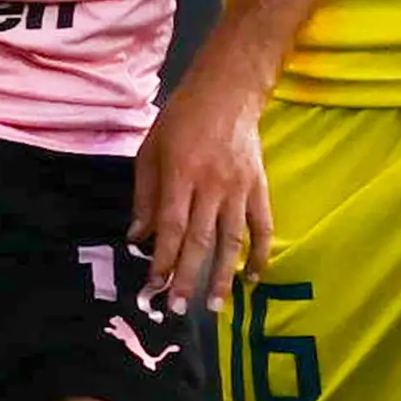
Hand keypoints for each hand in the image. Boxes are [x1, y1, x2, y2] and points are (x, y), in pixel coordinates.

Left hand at [129, 62, 270, 313]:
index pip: (171, 227)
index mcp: (181, 174)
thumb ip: (145, 196)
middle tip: (179, 309)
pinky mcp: (260, 187)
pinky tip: (252, 277)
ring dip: (223, 275)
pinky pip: (262, 226)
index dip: (162, 260)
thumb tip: (137, 238)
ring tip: (215, 306)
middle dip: (187, 277)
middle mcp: (212, 185)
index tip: (154, 286)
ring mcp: (239, 187)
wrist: (227, 92)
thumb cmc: (181, 119)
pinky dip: (260, 253)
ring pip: (232, 239)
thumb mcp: (151, 151)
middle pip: (199, 240)